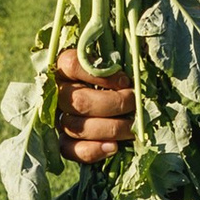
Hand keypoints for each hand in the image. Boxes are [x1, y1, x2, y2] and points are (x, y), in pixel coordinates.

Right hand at [55, 45, 135, 163]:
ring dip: (110, 129)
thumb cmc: (120, 79)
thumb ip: (127, 54)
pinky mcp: (63, 142)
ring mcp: (58, 118)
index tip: (125, 81)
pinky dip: (92, 151)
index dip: (100, 75)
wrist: (120, 107)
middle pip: (79, 101)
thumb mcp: (122, 61)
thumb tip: (142, 48)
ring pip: (77, 126)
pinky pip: (69, 150)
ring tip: (133, 128)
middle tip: (135, 104)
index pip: (72, 65)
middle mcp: (57, 92)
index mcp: (65, 67)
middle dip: (114, 105)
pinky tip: (113, 147)